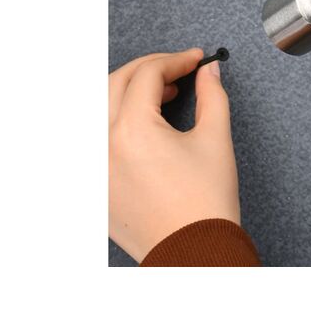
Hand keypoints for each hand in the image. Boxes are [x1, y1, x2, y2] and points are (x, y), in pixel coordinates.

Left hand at [109, 48, 239, 262]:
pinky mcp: (96, 182)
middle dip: (150, 68)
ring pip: (99, 107)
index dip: (176, 60)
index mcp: (132, 131)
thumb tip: (210, 72)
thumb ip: (212, 95)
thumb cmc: (205, 204)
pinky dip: (117, 119)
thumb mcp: (215, 139)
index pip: (148, 75)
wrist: (195, 251)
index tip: (196, 60)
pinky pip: (97, 136)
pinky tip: (144, 122)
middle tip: (180, 68)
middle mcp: (103, 145)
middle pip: (115, 82)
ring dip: (129, 90)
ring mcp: (95, 165)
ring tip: (162, 94)